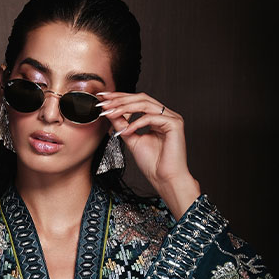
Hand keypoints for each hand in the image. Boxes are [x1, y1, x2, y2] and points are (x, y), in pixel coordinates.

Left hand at [96, 91, 201, 218]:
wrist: (165, 179)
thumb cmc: (153, 164)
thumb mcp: (132, 140)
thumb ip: (122, 125)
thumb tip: (109, 112)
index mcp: (157, 117)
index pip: (137, 101)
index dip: (120, 98)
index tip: (103, 100)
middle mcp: (166, 115)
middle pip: (141, 98)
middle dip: (121, 99)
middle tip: (104, 103)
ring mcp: (172, 118)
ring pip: (145, 104)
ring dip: (125, 108)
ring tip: (111, 113)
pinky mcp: (175, 124)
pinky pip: (152, 118)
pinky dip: (137, 123)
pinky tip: (127, 130)